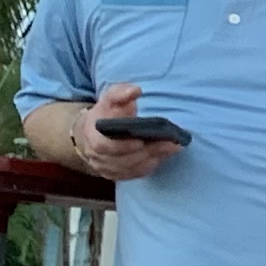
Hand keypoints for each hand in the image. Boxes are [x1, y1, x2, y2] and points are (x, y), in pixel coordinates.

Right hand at [48, 84, 181, 183]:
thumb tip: (135, 90)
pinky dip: (150, 165)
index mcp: (93, 137)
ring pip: (131, 169)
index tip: (141, 141)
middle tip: (170, 143)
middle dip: (148, 152)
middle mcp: (97, 157)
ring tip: (173, 147)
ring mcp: (106, 168)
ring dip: (153, 159)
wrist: (96, 131)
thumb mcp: (110, 99)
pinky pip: (135, 174)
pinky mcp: (117, 174)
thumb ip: (120, 94)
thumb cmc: (106, 113)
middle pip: (123, 160)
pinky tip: (164, 155)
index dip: (123, 146)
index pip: (105, 147)